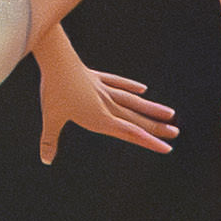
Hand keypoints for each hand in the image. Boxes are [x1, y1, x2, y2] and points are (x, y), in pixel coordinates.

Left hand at [36, 42, 176, 163]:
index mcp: (99, 118)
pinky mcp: (97, 78)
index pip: (130, 133)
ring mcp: (104, 90)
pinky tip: (143, 89)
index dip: (149, 142)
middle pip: (136, 118)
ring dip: (151, 108)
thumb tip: (45, 160)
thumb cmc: (55, 91)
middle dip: (156, 128)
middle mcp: (107, 105)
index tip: (167, 148)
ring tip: (169, 113)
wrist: (57, 60)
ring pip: (133, 102)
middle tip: (175, 132)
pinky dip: (131, 87)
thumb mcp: (51, 118)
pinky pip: (118, 84)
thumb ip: (50, 140)